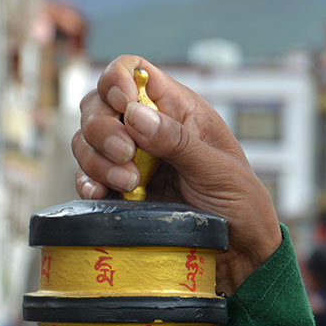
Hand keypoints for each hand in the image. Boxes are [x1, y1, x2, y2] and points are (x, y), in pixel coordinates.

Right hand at [71, 55, 281, 294]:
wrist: (238, 254)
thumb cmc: (240, 204)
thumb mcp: (218, 170)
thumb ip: (178, 141)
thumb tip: (135, 114)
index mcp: (178, 109)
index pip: (134, 70)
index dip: (118, 78)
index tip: (122, 104)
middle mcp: (149, 128)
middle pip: (98, 104)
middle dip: (104, 128)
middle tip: (127, 156)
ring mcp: (130, 159)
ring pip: (86, 139)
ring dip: (95, 158)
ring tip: (129, 184)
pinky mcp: (118, 190)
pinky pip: (86, 176)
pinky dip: (85, 181)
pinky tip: (100, 193)